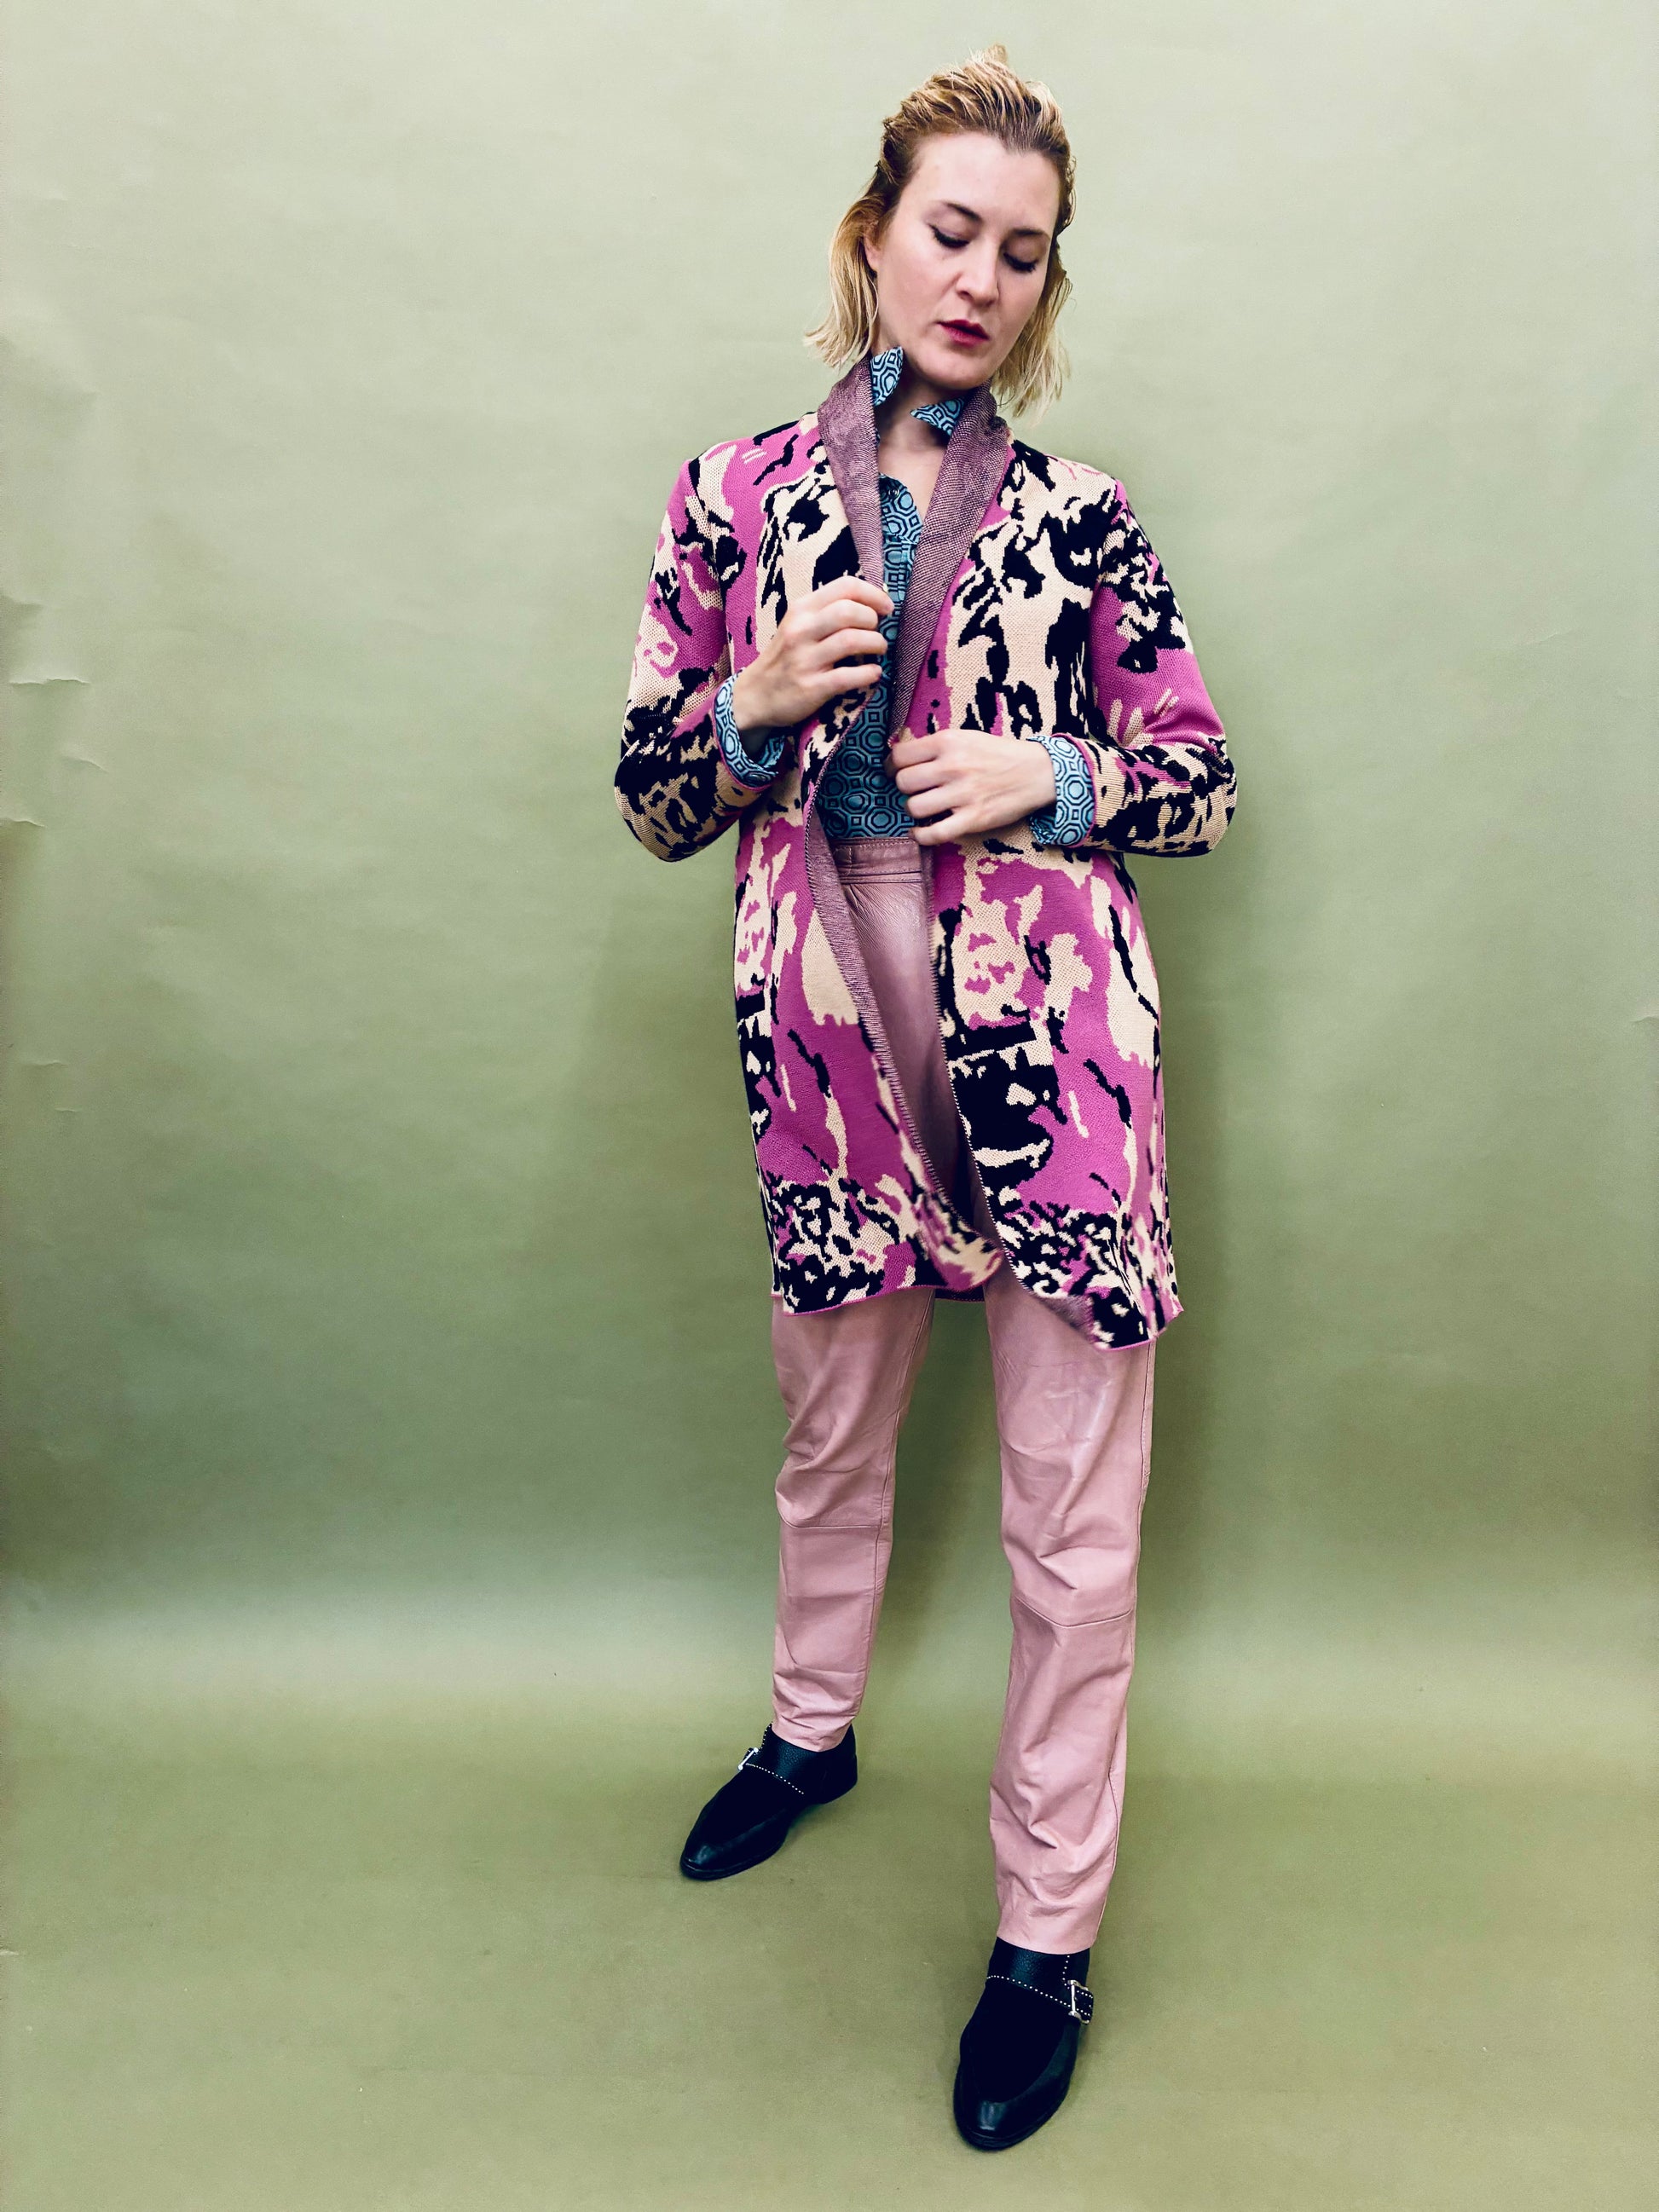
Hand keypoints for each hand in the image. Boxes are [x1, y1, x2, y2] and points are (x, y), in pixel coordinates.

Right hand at [729, 577, 893, 733]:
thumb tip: (871, 604)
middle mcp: (801, 630)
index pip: (845, 586)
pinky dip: (869, 674)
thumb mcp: (798, 625)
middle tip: (877, 632)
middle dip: (873, 620)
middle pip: (849, 611)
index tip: (886, 608)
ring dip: (876, 644)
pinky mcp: (811, 687)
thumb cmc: (785, 658)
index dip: (873, 594)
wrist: (755, 695)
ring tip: (878, 650)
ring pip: (852, 640)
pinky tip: (873, 674)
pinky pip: (849, 676)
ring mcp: (805, 659)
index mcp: (801, 609)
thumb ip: (827, 612)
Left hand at [887, 729, 1057, 844]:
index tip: (894, 772)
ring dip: (913, 810)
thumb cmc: (997, 754)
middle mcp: (953, 766)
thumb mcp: (966, 737)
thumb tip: (901, 757)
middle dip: (903, 789)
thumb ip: (936, 746)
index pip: (900, 756)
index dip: (891, 766)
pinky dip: (921, 836)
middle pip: (904, 783)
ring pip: (914, 807)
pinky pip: (934, 834)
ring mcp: (963, 794)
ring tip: (923, 807)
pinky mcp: (973, 818)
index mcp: (948, 742)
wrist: (1036, 772)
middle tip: (912, 791)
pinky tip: (920, 831)